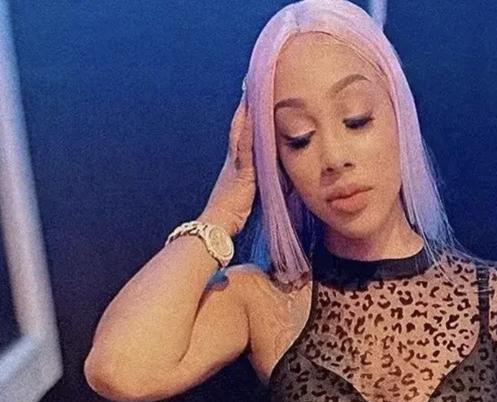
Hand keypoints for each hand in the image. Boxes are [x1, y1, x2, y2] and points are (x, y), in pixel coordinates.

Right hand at [202, 89, 255, 237]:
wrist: (218, 224)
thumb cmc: (232, 215)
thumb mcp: (249, 195)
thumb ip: (258, 184)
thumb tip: (278, 181)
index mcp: (237, 164)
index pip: (244, 135)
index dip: (248, 116)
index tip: (254, 97)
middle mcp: (234, 158)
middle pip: (241, 125)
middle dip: (247, 105)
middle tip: (252, 81)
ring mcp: (236, 162)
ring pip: (242, 129)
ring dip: (246, 109)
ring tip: (253, 87)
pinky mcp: (240, 168)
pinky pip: (244, 143)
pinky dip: (247, 127)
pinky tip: (252, 113)